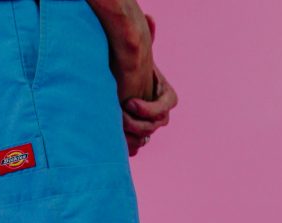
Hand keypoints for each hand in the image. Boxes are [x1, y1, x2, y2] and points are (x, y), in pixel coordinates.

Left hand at [107, 13, 177, 156]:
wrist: (113, 81)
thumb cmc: (127, 62)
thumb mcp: (138, 52)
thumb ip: (147, 36)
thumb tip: (150, 18)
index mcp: (165, 94)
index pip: (167, 105)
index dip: (150, 107)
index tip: (131, 102)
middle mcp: (160, 111)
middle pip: (158, 124)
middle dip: (140, 122)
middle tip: (122, 115)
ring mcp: (149, 125)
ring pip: (147, 136)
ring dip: (133, 134)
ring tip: (117, 127)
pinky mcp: (137, 135)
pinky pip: (137, 145)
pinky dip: (129, 145)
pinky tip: (118, 140)